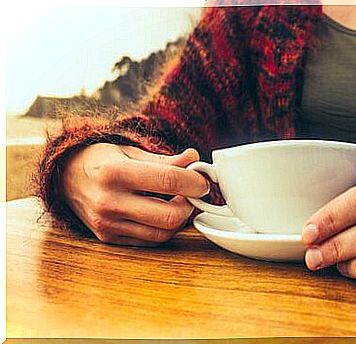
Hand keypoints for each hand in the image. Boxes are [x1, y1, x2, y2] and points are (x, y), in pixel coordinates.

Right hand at [62, 143, 208, 245]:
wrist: (65, 178)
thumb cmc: (101, 161)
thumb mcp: (130, 152)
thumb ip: (164, 160)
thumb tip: (194, 160)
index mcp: (115, 173)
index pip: (169, 180)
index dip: (194, 181)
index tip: (202, 180)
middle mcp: (109, 202)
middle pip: (169, 216)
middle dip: (190, 205)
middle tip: (192, 194)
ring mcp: (107, 224)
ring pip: (163, 233)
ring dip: (180, 219)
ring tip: (178, 202)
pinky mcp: (109, 238)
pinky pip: (150, 240)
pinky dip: (163, 228)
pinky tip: (161, 213)